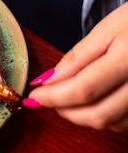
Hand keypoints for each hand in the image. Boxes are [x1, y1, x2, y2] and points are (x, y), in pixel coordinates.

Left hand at [24, 2, 127, 130]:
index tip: (33, 96)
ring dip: (83, 117)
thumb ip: (78, 57)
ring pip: (112, 124)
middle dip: (65, 111)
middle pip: (98, 114)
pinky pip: (127, 124)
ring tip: (67, 98)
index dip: (54, 97)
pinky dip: (105, 118)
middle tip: (47, 99)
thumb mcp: (107, 28)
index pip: (84, 89)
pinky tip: (94, 102)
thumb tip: (48, 80)